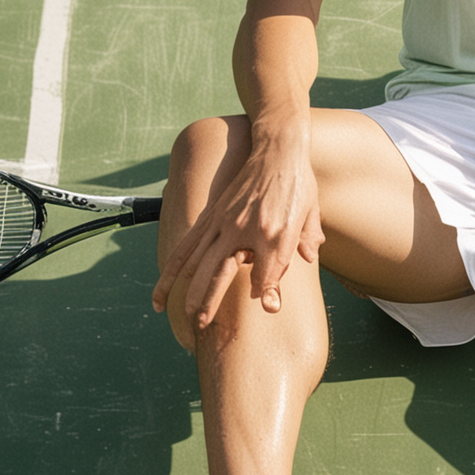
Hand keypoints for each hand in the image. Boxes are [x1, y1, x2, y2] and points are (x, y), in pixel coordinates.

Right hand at [151, 136, 325, 350]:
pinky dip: (172, 268)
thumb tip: (304, 262)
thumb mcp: (310, 214)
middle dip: (210, 303)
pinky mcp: (212, 215)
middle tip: (203, 325)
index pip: (267, 277)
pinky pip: (187, 245)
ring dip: (186, 290)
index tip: (268, 304)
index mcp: (275, 234)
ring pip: (197, 263)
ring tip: (179, 315)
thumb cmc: (298, 183)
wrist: (277, 148)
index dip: (268, 294)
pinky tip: (164, 286)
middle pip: (221, 274)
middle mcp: (245, 229)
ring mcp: (225, 221)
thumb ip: (307, 241)